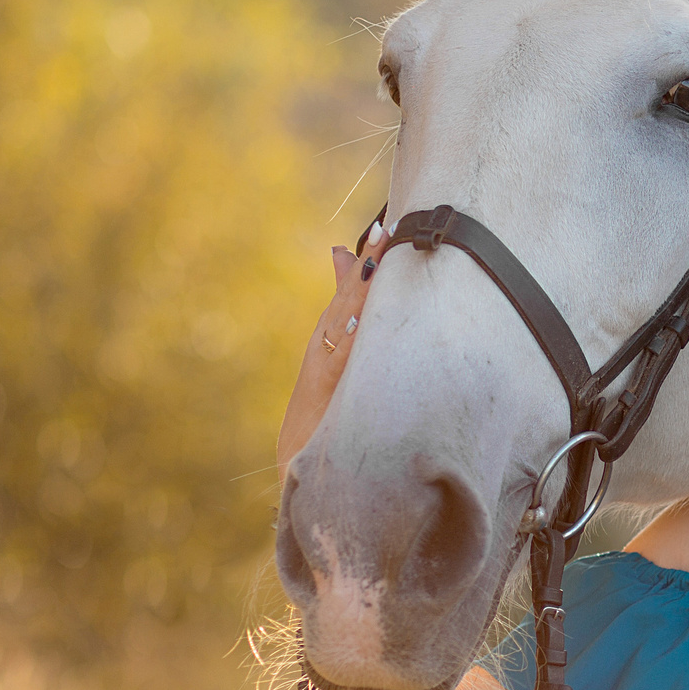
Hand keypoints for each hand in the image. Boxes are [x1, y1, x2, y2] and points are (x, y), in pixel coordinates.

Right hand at [277, 223, 385, 469]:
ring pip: (346, 323)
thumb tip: (346, 262)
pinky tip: (359, 321)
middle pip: (349, 298)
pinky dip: (349, 341)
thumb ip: (343, 312)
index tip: (387, 226)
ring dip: (360, 292)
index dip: (369, 258)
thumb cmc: (323, 407)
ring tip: (378, 259)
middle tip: (387, 228)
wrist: (301, 463)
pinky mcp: (328, 394)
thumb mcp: (332, 358)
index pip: (352, 290)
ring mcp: (326, 370)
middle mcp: (326, 348)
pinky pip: (342, 363)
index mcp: (331, 338)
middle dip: (368, 263)